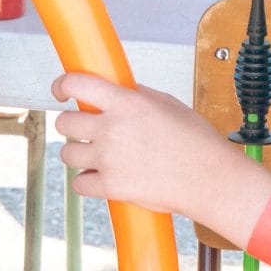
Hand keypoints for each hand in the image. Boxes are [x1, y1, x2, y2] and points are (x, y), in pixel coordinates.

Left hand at [51, 73, 222, 215]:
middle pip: (64, 123)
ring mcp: (109, 159)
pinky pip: (79, 184)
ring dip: (79, 154)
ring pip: (67, 154)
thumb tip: (113, 89)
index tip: (61, 90)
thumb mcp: (167, 103)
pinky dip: (87, 182)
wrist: (209, 178)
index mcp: (126, 103)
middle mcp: (112, 129)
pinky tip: (101, 177)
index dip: (61, 85)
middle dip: (73, 125)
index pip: (76, 84)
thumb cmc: (195, 141)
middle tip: (88, 131)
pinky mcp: (111, 187)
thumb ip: (135, 95)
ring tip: (98, 157)